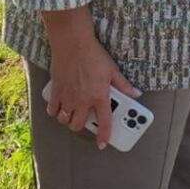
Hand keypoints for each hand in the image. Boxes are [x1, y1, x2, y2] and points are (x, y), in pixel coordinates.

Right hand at [43, 8, 140, 149]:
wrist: (74, 45)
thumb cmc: (95, 56)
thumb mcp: (113, 70)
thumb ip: (123, 85)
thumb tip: (136, 94)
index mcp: (99, 96)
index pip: (103, 122)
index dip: (104, 135)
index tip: (102, 144)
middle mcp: (82, 100)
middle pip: (78, 125)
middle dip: (83, 126)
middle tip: (87, 120)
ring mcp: (67, 97)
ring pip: (64, 120)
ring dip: (69, 120)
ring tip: (74, 113)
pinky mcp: (56, 92)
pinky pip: (52, 109)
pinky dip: (55, 111)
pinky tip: (60, 107)